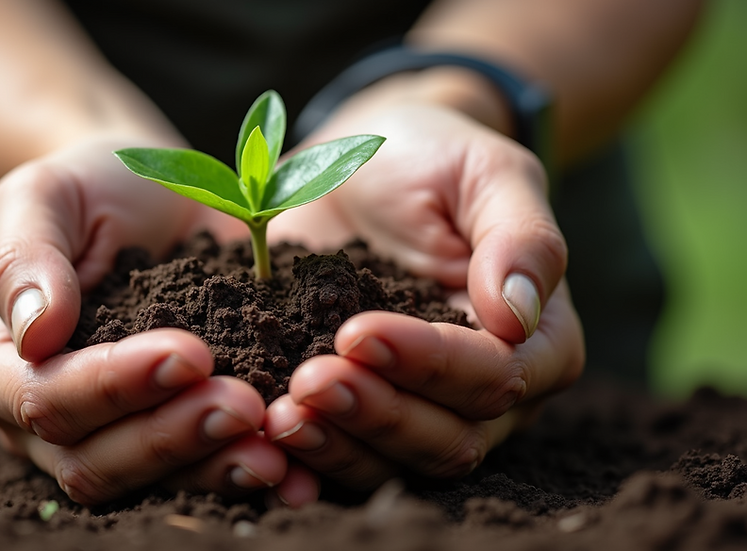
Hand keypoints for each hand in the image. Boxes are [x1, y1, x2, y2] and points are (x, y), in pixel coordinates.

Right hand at [0, 133, 303, 504]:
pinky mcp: (166, 433)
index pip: (44, 397)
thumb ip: (23, 257)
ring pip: (148, 481)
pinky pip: (197, 469)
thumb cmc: (88, 189)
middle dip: (171, 436)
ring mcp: (106, 433)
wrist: (149, 193)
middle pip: (94, 459)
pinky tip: (294, 470)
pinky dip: (241, 470)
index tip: (188, 353)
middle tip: (243, 406)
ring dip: (211, 468)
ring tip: (274, 449)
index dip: (114, 385)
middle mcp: (42, 416)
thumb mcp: (44, 195)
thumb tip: (34, 333)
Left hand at [263, 86, 584, 489]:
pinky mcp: (361, 410)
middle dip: (375, 415)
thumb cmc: (435, 158)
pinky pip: (342, 456)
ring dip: (336, 446)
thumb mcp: (486, 173)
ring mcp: (421, 409)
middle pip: (447, 438)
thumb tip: (519, 314)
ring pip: (393, 461)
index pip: (495, 377)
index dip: (429, 364)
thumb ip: (520, 239)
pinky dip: (307, 460)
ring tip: (279, 416)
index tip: (358, 332)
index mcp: (536, 339)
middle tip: (307, 383)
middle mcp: (485, 391)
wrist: (362, 166)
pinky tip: (264, 443)